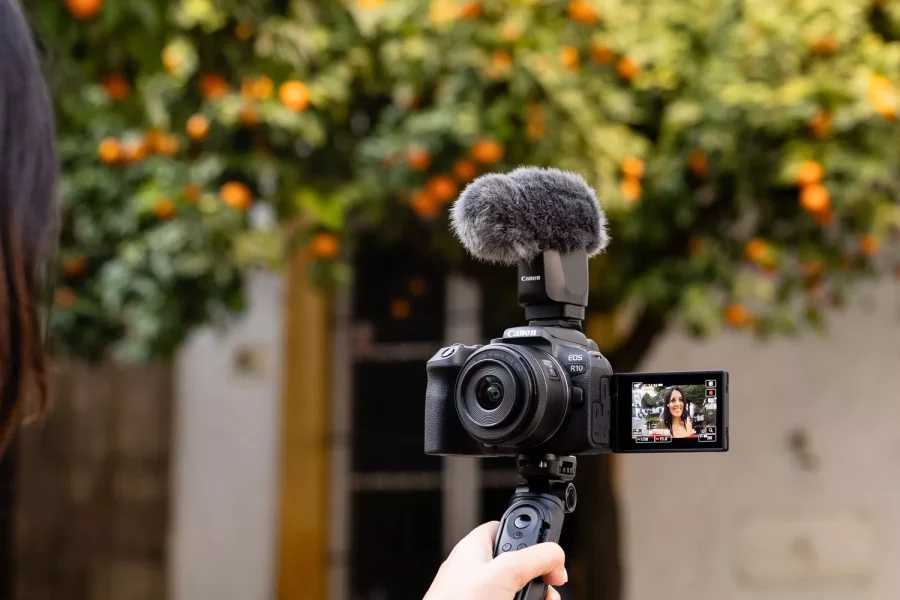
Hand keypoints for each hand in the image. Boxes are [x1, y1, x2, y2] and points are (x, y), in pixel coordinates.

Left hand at [424, 521, 567, 599]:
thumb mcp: (505, 572)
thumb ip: (535, 557)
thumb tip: (556, 557)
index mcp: (475, 548)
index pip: (509, 529)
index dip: (532, 540)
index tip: (550, 559)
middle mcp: (475, 570)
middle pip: (519, 566)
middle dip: (538, 580)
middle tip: (546, 591)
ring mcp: (477, 595)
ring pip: (516, 591)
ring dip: (534, 598)